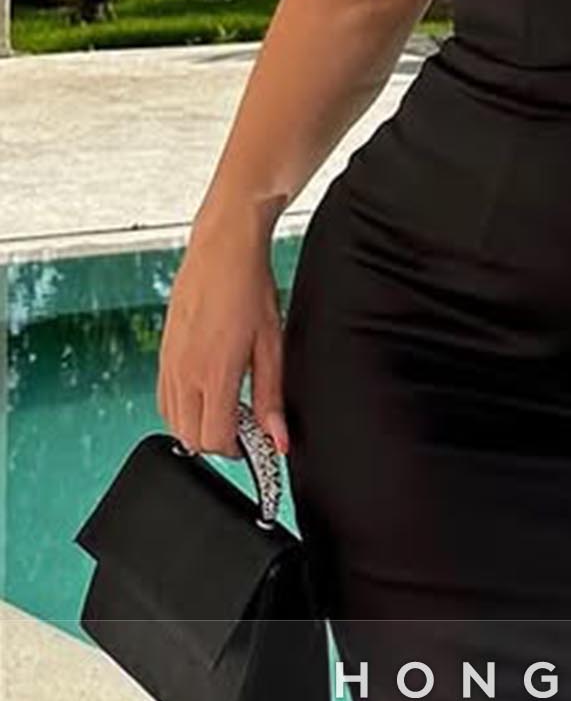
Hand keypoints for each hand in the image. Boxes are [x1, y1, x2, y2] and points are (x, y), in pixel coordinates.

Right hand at [156, 209, 289, 459]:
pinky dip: (182, 407)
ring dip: (198, 425)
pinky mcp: (162, 352)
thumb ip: (272, 397)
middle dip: (217, 441)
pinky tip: (207, 389)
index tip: (254, 442)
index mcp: (212, 374)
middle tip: (244, 426)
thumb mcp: (272, 345)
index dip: (236, 451)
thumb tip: (278, 440)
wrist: (222, 249)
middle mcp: (183, 372)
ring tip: (228, 405)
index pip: (213, 440)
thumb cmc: (250, 288)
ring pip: (172, 421)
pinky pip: (164, 397)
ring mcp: (168, 362)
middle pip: (189, 438)